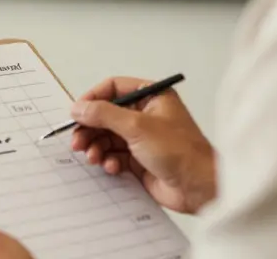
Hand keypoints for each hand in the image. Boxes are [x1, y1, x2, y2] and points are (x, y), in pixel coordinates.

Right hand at [71, 76, 216, 213]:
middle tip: (77, 140)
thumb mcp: (137, 126)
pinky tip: (112, 166)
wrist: (199, 187)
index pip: (114, 89)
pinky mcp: (140, 160)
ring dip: (97, 146)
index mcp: (152, 97)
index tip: (77, 112)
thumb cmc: (181, 151)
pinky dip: (108, 160)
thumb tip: (79, 107)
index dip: (93, 99)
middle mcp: (146, 115)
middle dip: (90, 128)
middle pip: (106, 115)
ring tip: (93, 156)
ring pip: (107, 137)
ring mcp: (143, 138)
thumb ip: (104, 114)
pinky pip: (114, 156)